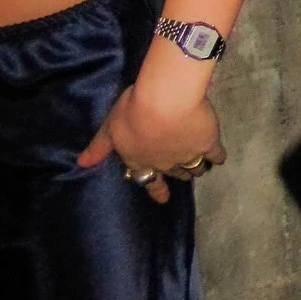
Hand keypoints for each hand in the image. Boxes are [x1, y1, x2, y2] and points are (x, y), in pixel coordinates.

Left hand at [78, 85, 224, 204]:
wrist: (165, 101)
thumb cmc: (134, 111)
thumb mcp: (111, 127)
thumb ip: (99, 146)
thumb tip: (81, 163)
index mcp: (141, 160)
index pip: (148, 180)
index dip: (155, 188)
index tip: (162, 198)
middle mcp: (165, 164)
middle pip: (174, 173)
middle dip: (176, 172)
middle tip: (181, 167)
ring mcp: (187, 157)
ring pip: (194, 169)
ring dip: (196, 167)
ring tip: (200, 163)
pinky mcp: (208, 145)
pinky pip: (216, 155)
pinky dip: (218, 156)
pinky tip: (219, 155)